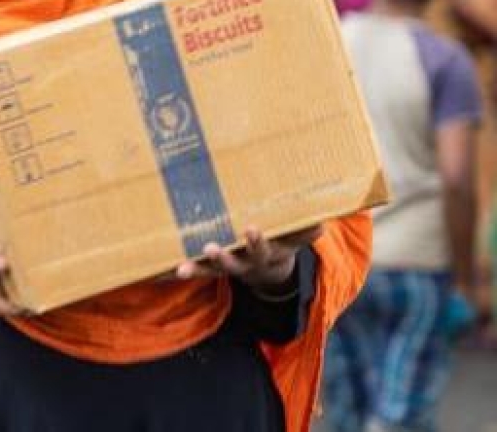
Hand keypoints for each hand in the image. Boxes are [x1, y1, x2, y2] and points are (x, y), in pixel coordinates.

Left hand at [176, 225, 322, 293]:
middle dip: (223, 257)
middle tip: (212, 247)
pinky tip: (173, 269)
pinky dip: (187, 270)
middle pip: (234, 263)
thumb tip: (323, 223)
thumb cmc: (281, 244)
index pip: (262, 248)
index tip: (252, 229)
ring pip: (212, 270)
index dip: (256, 241)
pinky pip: (198, 270)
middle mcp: (245, 264)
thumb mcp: (294, 239)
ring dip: (198, 268)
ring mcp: (228, 268)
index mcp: (266, 254)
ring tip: (182, 268)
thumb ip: (305, 231)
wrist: (270, 273)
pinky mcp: (213, 269)